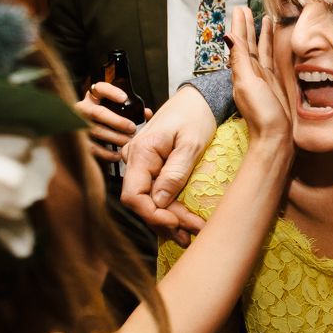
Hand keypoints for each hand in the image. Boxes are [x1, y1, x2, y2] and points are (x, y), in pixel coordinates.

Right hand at [75, 81, 151, 161]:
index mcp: (93, 97)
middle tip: (132, 128)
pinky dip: (106, 153)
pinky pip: (92, 147)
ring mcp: (78, 124)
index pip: (99, 88)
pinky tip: (117, 154)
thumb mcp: (115, 108)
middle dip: (118, 122)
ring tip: (127, 141)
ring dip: (114, 138)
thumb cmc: (105, 118)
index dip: (111, 92)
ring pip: (95, 130)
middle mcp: (83, 108)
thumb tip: (147, 113)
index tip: (124, 98)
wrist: (83, 131)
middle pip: (98, 113)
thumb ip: (132, 109)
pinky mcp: (79, 140)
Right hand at [120, 86, 214, 246]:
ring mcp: (141, 163)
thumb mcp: (192, 144)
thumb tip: (159, 202)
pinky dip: (169, 208)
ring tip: (191, 233)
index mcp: (141, 152)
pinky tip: (184, 222)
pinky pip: (155, 192)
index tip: (176, 223)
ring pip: (149, 200)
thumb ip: (175, 172)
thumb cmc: (196, 115)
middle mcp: (134, 159)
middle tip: (193, 233)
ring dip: (169, 219)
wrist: (199, 99)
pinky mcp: (151, 167)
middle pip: (142, 202)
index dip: (152, 215)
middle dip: (167, 221)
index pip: (133, 195)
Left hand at [227, 7, 291, 151]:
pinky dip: (272, 48)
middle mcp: (252, 72)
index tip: (239, 9)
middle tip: (246, 8)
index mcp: (242, 71)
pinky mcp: (276, 84)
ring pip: (261, 50)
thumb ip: (239, 60)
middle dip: (247, 26)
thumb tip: (229, 36)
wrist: (276, 136)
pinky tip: (275, 41)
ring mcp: (264, 78)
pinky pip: (272, 59)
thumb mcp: (247, 84)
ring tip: (263, 17)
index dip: (239, 26)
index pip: (240, 43)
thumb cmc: (261, 113)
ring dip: (260, 34)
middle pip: (249, 43)